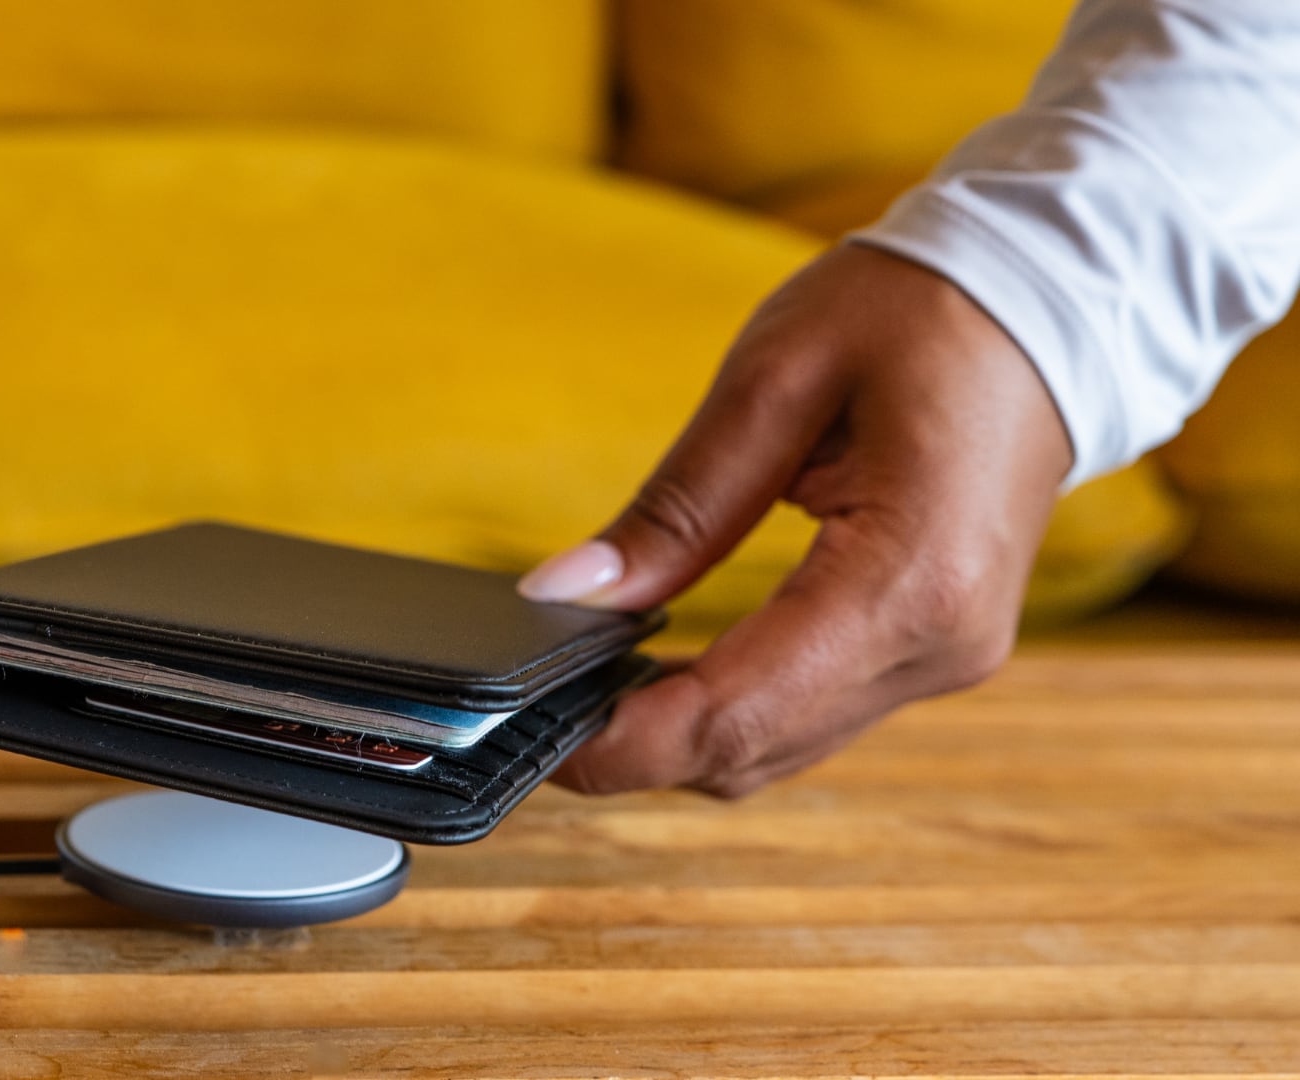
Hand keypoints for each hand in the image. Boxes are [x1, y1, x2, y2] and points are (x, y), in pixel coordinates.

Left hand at [518, 244, 1073, 796]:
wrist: (1047, 301)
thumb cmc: (920, 313)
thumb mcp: (774, 383)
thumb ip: (673, 509)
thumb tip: (566, 595)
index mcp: (909, 576)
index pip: (739, 710)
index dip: (625, 742)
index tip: (538, 736)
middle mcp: (940, 643)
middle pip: (753, 750)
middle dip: (638, 746)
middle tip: (537, 708)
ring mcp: (948, 656)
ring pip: (780, 749)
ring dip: (682, 735)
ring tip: (589, 687)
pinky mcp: (937, 648)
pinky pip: (813, 714)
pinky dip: (733, 710)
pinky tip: (670, 673)